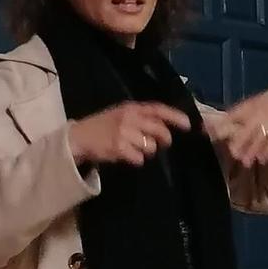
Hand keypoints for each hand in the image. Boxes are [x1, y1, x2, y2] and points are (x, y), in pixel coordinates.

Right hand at [68, 101, 191, 166]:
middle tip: (160, 144)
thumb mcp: (122, 115)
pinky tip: (126, 155)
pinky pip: (140, 158)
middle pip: (160, 130)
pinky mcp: (119, 147)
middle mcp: (129, 117)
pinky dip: (136, 160)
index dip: (175, 116)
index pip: (158, 109)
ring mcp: (124, 132)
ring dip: (147, 151)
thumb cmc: (103, 126)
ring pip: (151, 147)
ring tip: (134, 148)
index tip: (188, 125)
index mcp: (131, 108)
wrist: (79, 137)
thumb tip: (166, 128)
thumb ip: (142, 118)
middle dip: (164, 140)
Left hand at [206, 91, 267, 167]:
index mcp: (245, 109)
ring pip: (259, 138)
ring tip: (245, 162)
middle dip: (241, 141)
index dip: (221, 125)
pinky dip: (267, 151)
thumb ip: (228, 118)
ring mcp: (267, 124)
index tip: (211, 134)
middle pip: (247, 130)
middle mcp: (255, 116)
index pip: (232, 117)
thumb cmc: (257, 106)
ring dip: (253, 150)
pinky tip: (261, 160)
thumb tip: (205, 126)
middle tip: (233, 153)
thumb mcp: (243, 107)